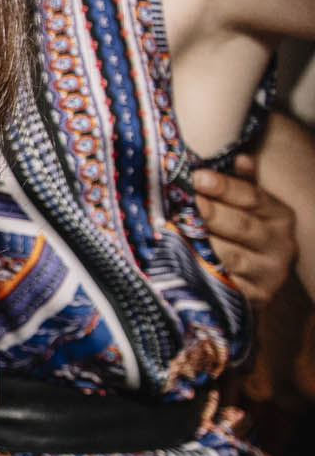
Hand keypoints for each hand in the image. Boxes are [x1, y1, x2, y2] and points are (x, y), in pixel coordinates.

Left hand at [196, 157, 295, 311]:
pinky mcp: (252, 298)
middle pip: (241, 226)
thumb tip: (241, 158)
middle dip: (210, 213)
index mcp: (280, 216)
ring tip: (174, 229)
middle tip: (186, 202)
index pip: (252, 197)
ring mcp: (267, 274)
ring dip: (200, 242)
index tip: (196, 177)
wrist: (257, 281)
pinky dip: (199, 271)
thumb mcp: (249, 207)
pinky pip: (221, 282)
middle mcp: (280, 246)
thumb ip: (242, 184)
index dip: (224, 186)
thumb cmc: (245, 233)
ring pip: (229, 255)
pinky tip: (181, 260)